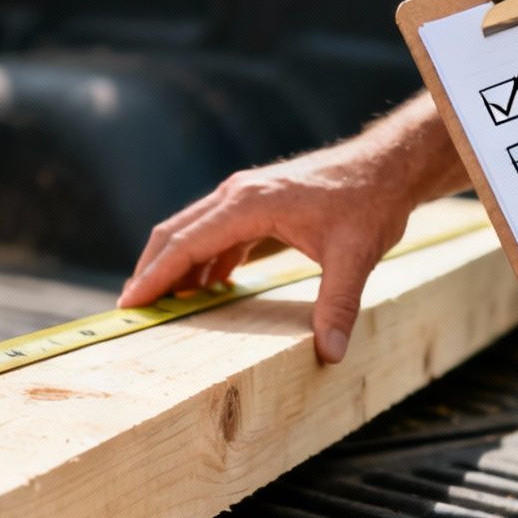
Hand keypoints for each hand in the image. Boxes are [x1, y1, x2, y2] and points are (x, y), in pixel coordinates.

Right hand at [117, 143, 422, 363]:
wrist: (387, 165)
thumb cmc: (369, 203)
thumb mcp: (355, 256)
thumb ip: (337, 305)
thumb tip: (331, 352)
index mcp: (248, 204)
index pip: (186, 243)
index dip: (155, 276)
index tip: (130, 303)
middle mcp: (237, 195)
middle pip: (176, 233)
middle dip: (150, 271)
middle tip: (131, 310)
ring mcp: (245, 196)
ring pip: (192, 231)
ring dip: (174, 267)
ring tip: (161, 306)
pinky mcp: (257, 203)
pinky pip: (216, 233)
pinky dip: (203, 261)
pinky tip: (206, 289)